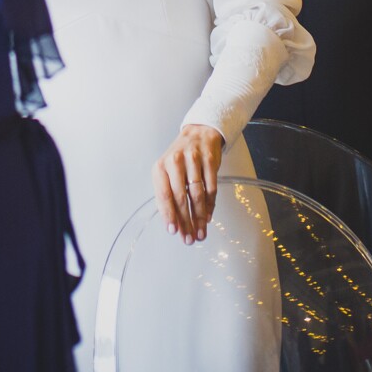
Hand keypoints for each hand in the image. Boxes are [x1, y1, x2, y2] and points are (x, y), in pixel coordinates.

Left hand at [152, 123, 223, 244]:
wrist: (199, 133)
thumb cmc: (180, 157)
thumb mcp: (167, 171)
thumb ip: (168, 194)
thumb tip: (173, 223)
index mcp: (161, 167)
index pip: (164, 195)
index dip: (169, 215)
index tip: (174, 232)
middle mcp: (175, 162)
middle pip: (181, 197)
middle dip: (186, 221)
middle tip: (190, 238)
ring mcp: (193, 160)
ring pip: (197, 195)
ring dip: (199, 217)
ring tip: (200, 232)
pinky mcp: (210, 160)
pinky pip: (211, 188)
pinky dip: (210, 205)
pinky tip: (208, 216)